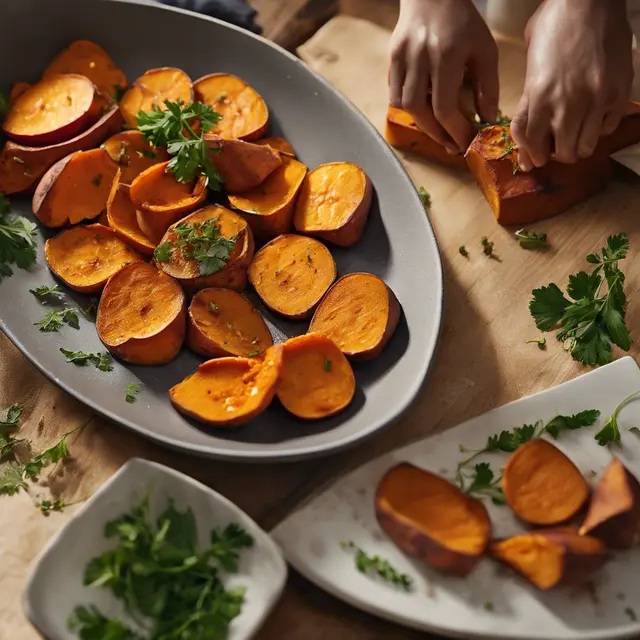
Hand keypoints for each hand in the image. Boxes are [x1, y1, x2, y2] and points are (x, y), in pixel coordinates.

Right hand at [389, 0, 498, 153]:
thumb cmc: (463, 22)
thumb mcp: (485, 50)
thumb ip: (488, 87)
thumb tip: (486, 121)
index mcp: (446, 54)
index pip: (445, 106)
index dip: (455, 131)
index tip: (465, 143)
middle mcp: (420, 57)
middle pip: (420, 110)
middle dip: (437, 133)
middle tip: (451, 144)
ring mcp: (402, 58)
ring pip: (404, 104)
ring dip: (421, 123)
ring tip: (438, 130)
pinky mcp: (392, 59)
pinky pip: (395, 93)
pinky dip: (409, 107)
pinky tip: (424, 109)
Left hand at [512, 0, 632, 170]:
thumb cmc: (554, 25)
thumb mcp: (530, 64)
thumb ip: (528, 99)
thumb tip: (527, 130)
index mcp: (539, 96)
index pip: (531, 145)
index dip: (530, 156)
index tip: (532, 157)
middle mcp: (567, 103)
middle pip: (560, 154)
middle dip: (555, 154)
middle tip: (554, 144)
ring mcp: (596, 99)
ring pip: (585, 147)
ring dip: (577, 145)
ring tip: (574, 134)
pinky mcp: (618, 92)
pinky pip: (607, 127)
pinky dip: (599, 128)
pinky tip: (593, 115)